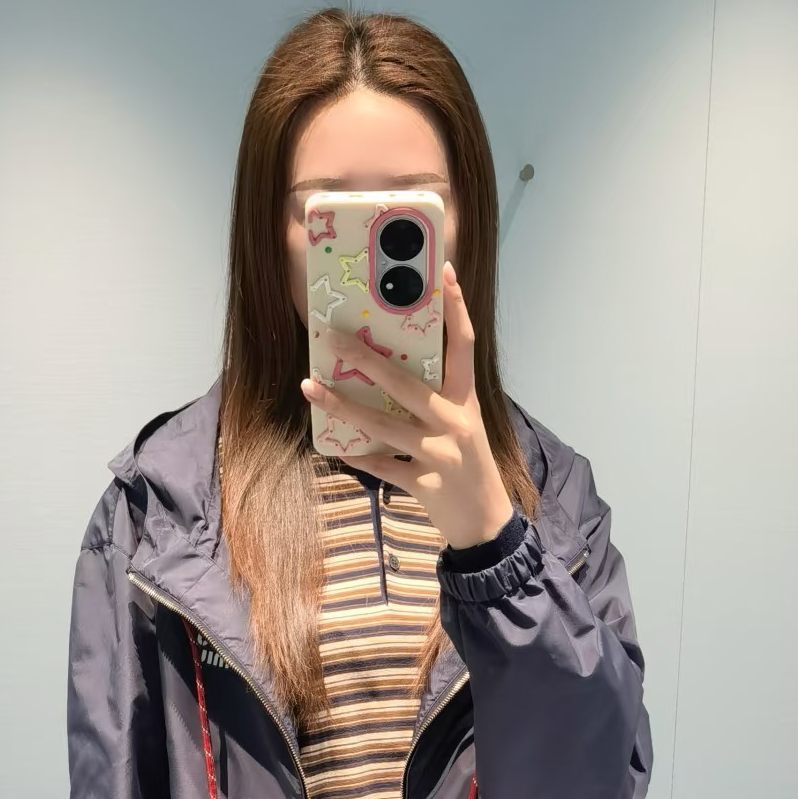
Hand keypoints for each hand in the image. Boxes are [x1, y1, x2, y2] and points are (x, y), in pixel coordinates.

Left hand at [300, 259, 516, 550]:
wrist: (486, 524)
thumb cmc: (469, 467)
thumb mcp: (463, 425)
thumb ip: (436, 398)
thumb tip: (387, 369)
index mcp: (467, 401)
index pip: (464, 345)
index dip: (456, 308)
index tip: (444, 274)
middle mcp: (455, 423)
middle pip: (405, 383)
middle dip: (366, 358)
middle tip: (332, 336)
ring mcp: (439, 456)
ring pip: (382, 425)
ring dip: (342, 406)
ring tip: (311, 388)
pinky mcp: (425, 485)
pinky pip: (381, 467)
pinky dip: (356, 456)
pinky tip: (333, 446)